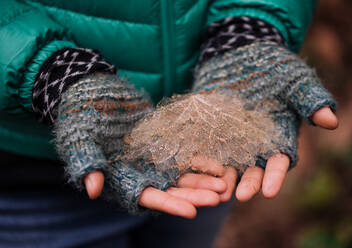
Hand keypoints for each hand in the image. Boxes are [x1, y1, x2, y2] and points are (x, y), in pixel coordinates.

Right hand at [55, 73, 228, 216]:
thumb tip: (94, 190)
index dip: (169, 205)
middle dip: (195, 194)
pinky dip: (202, 160)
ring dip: (203, 180)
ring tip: (225, 184)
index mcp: (121, 178)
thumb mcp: (79, 139)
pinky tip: (220, 164)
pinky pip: (185, 153)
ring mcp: (153, 158)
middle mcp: (140, 172)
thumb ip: (86, 164)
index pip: (148, 197)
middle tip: (219, 198)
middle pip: (172, 189)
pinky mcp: (163, 142)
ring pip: (183, 174)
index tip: (192, 211)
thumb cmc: (79, 116)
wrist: (90, 90)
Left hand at [193, 41, 338, 200]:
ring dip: (224, 179)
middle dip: (248, 183)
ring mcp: (232, 139)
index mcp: (279, 136)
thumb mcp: (294, 80)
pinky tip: (195, 169)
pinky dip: (203, 161)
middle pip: (253, 169)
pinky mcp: (211, 131)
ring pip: (229, 165)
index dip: (275, 177)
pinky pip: (207, 149)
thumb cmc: (272, 65)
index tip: (269, 192)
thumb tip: (332, 122)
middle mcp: (256, 143)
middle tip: (240, 196)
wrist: (239, 52)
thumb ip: (309, 100)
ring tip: (218, 192)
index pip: (279, 161)